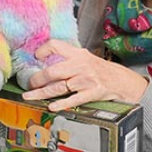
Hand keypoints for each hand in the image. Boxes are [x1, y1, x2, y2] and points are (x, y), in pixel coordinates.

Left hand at [21, 40, 147, 111]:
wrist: (122, 81)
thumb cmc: (100, 70)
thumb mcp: (85, 58)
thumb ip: (68, 58)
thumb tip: (44, 61)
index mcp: (78, 54)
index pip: (56, 45)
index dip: (43, 50)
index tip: (35, 56)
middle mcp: (81, 65)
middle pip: (53, 71)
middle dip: (37, 79)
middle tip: (29, 84)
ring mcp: (86, 80)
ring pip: (59, 87)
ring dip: (42, 93)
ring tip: (30, 96)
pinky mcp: (92, 93)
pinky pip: (73, 99)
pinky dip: (61, 104)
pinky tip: (51, 106)